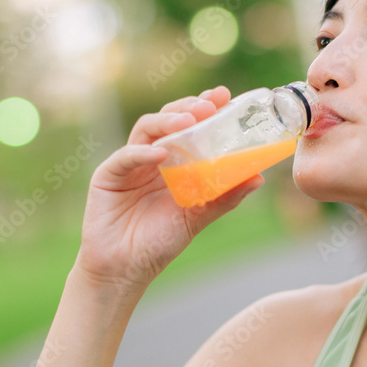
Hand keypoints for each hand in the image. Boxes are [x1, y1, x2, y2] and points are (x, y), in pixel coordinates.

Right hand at [74, 86, 263, 290]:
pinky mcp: (108, 176)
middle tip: (208, 106)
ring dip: (168, 122)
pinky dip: (142, 153)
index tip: (224, 96)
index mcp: (174, 162)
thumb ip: (225, 196)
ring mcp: (129, 164)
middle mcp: (152, 158)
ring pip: (146, 129)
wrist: (125, 270)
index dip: (204, 107)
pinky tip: (161, 154)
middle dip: (188, 108)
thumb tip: (258, 177)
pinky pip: (125, 157)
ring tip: (189, 122)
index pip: (189, 126)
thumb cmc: (159, 243)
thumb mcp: (198, 217)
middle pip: (168, 120)